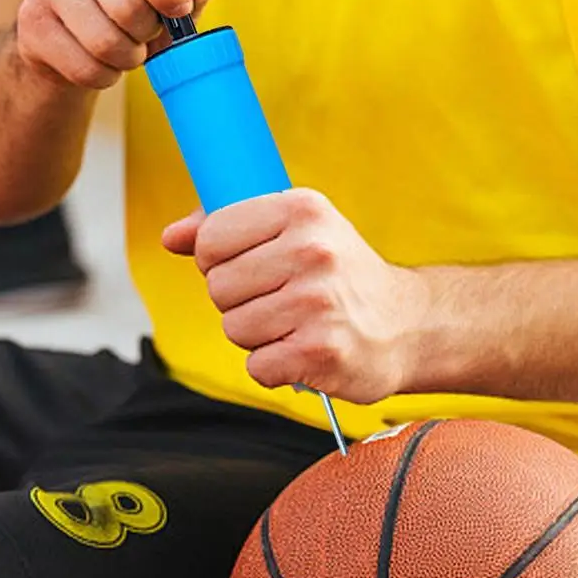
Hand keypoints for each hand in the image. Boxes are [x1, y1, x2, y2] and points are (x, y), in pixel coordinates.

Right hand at [16, 0, 212, 88]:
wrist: (73, 36)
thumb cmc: (130, 11)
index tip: (177, 9)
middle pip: (127, 7)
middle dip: (146, 35)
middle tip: (144, 34)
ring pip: (104, 43)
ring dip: (126, 59)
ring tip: (125, 50)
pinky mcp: (32, 20)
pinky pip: (84, 67)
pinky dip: (103, 76)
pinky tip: (101, 62)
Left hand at [162, 189, 428, 403]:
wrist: (407, 325)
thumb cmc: (340, 275)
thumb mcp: (294, 231)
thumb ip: (227, 227)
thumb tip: (170, 237)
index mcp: (301, 210)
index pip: (211, 239)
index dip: (217, 260)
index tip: (247, 266)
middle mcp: (312, 251)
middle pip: (218, 287)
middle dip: (238, 301)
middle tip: (278, 299)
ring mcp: (318, 303)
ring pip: (234, 328)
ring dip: (256, 335)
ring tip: (293, 325)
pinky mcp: (320, 351)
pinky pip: (257, 365)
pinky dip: (272, 366)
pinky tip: (302, 351)